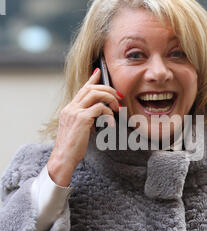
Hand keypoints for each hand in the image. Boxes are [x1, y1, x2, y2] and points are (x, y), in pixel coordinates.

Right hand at [47, 68, 122, 185]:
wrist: (63, 158)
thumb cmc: (72, 148)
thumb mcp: (79, 130)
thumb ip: (86, 120)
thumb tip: (98, 116)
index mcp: (69, 109)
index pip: (82, 89)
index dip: (91, 79)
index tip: (98, 72)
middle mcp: (70, 108)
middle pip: (91, 88)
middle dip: (108, 90)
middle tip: (119, 98)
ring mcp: (75, 112)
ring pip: (96, 94)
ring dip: (110, 99)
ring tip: (117, 109)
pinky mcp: (82, 119)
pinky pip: (100, 109)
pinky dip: (109, 114)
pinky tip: (111, 124)